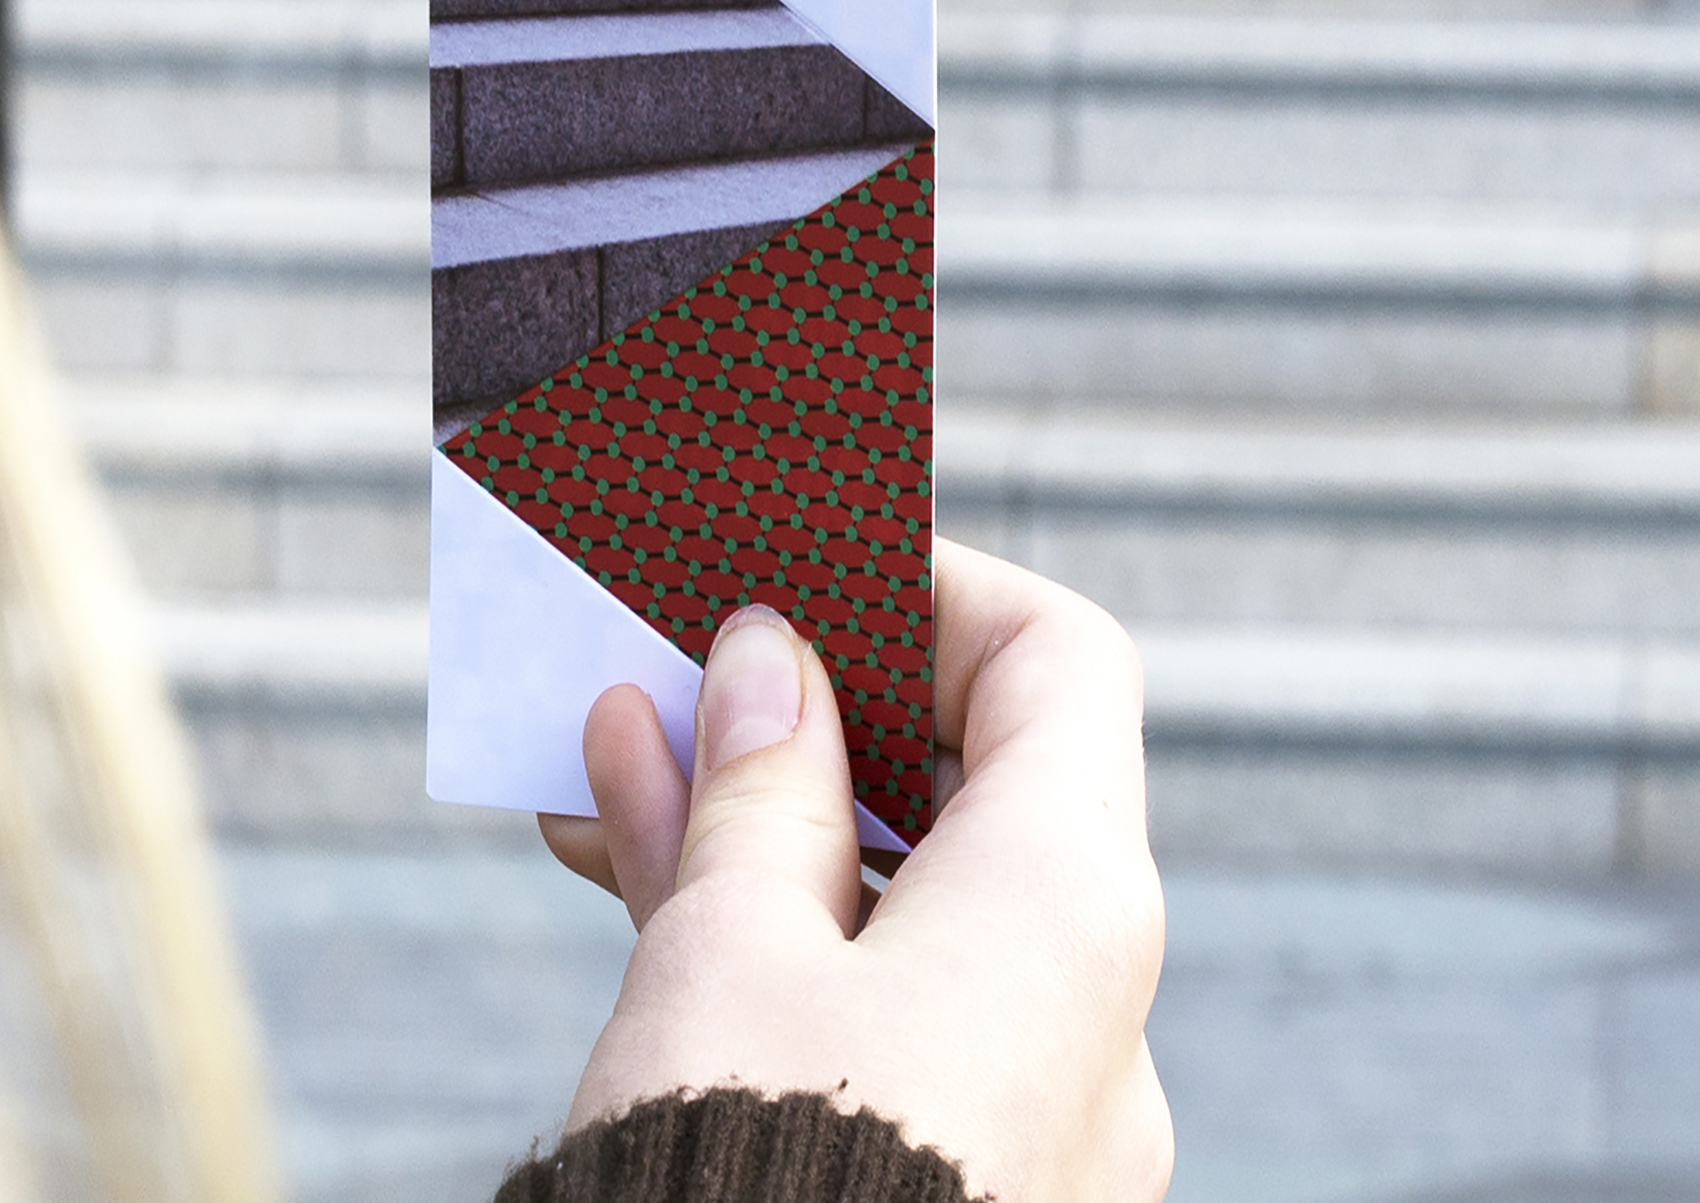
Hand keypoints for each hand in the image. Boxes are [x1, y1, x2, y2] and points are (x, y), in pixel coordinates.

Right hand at [538, 546, 1170, 1201]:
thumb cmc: (754, 1181)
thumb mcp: (726, 950)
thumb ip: (759, 790)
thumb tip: (773, 668)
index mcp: (1075, 907)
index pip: (1056, 664)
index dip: (929, 587)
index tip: (799, 560)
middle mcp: (1092, 1011)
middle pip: (973, 789)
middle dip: (810, 706)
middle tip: (673, 642)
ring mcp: (1033, 1117)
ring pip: (907, 912)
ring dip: (761, 819)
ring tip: (607, 751)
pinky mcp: (965, 1190)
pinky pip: (887, 1022)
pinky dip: (776, 943)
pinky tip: (633, 875)